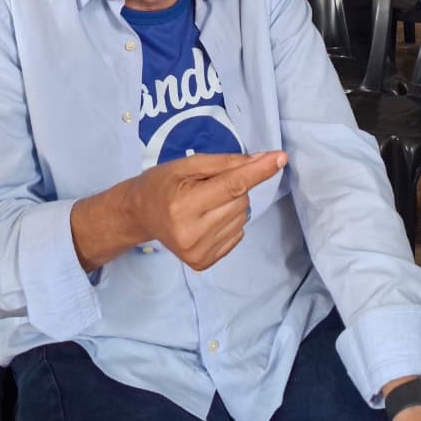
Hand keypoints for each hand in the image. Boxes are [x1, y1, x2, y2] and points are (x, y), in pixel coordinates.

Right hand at [126, 151, 285, 270]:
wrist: (139, 214)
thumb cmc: (162, 183)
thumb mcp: (186, 164)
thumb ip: (225, 162)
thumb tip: (262, 160)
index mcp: (184, 205)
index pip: (232, 186)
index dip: (258, 171)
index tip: (280, 158)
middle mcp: (191, 233)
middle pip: (239, 201)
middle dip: (234, 187)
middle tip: (207, 186)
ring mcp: (198, 252)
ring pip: (241, 218)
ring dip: (231, 205)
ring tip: (204, 203)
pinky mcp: (202, 263)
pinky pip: (237, 235)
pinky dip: (228, 222)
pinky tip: (206, 219)